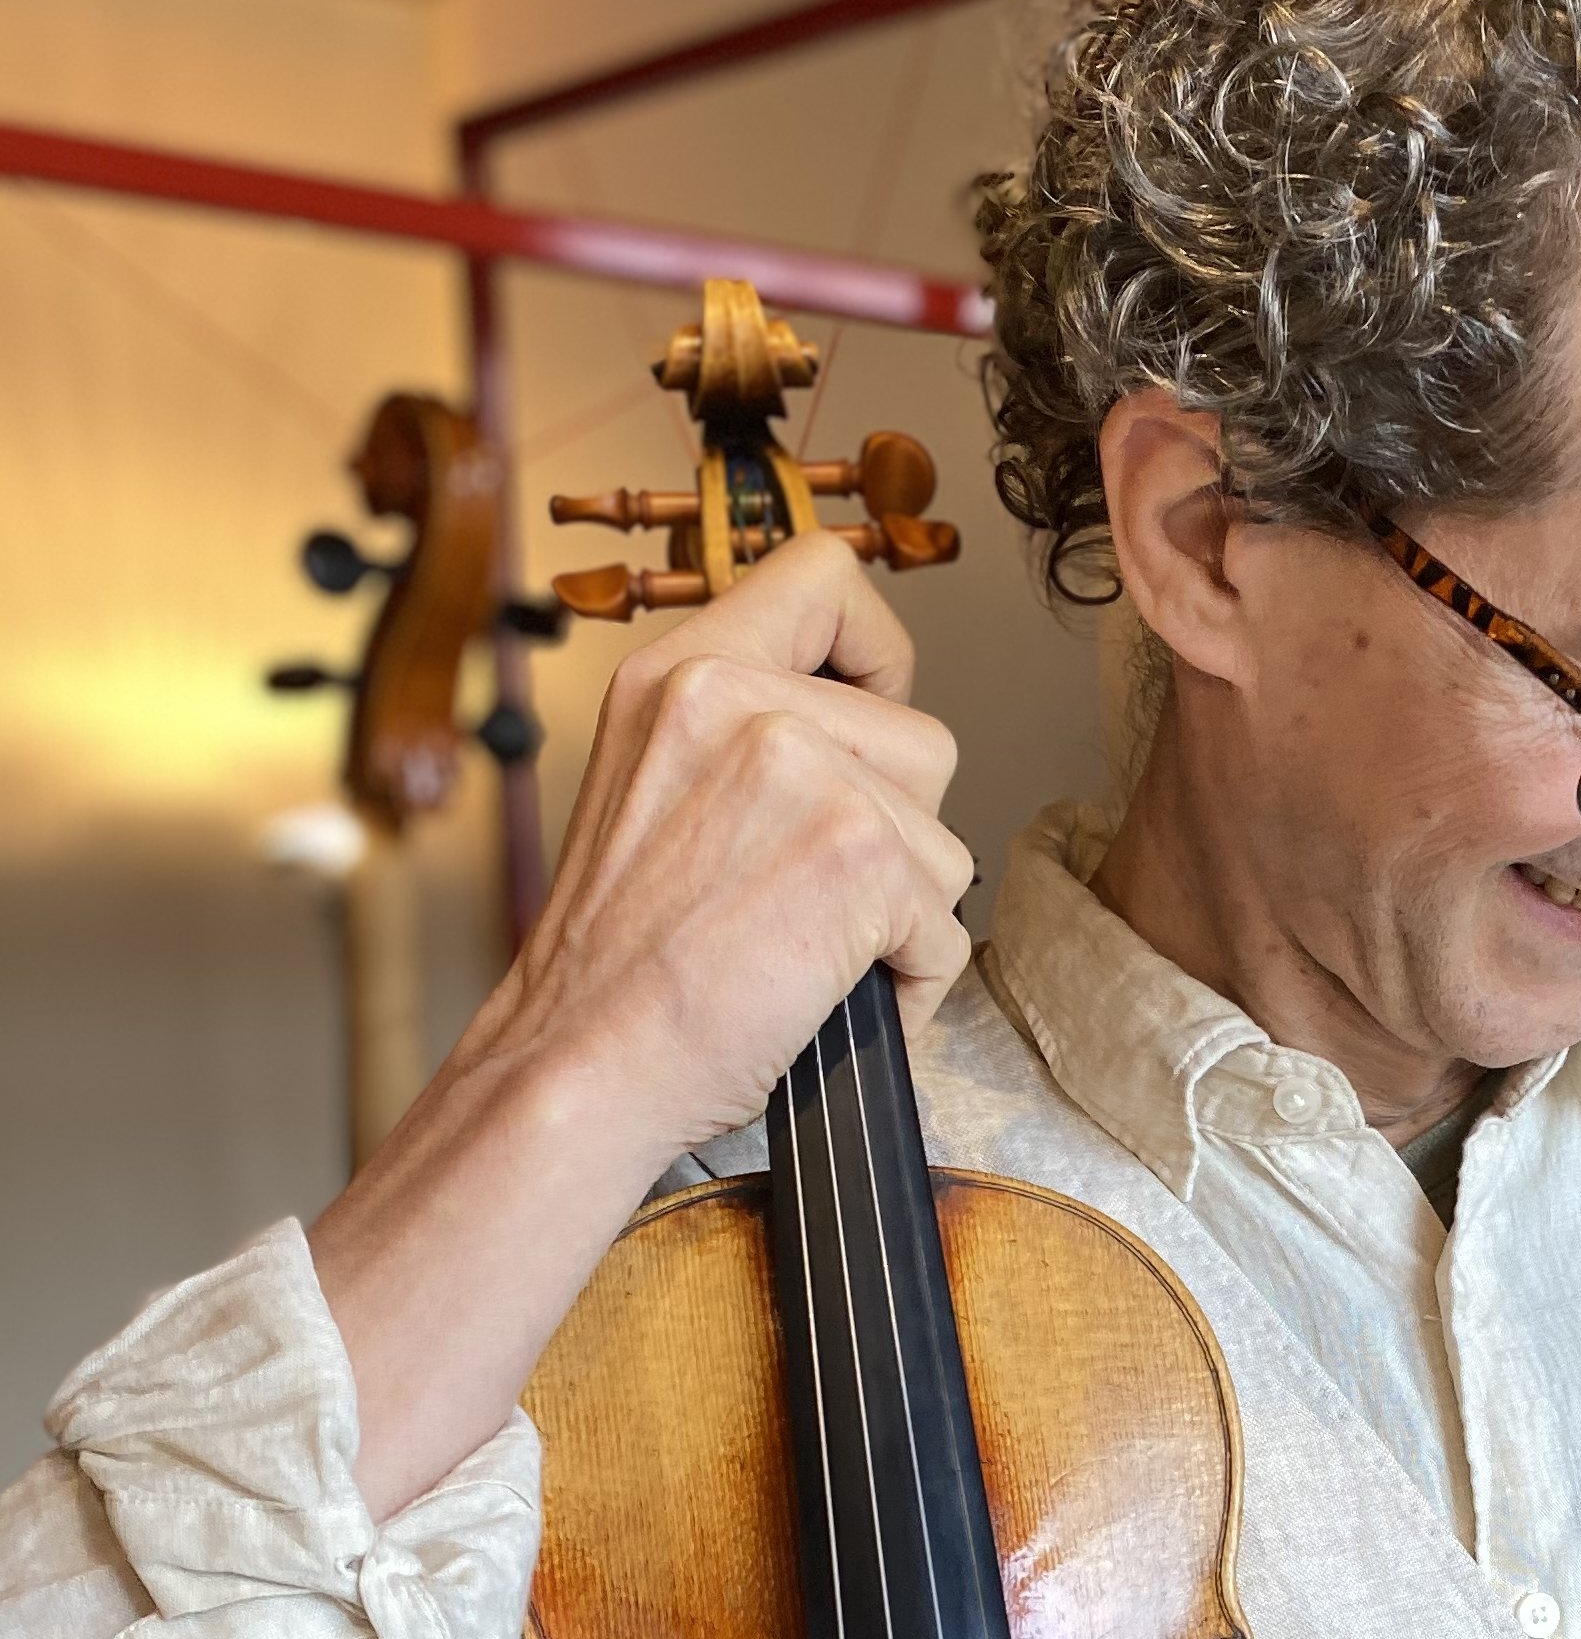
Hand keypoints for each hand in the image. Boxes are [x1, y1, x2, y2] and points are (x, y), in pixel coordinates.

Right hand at [497, 531, 975, 1168]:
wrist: (577, 1063)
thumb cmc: (616, 965)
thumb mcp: (650, 787)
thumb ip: (741, 736)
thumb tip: (862, 734)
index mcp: (676, 670)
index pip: (824, 575)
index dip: (878, 652)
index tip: (869, 715)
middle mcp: (733, 698)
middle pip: (921, 738)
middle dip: (896, 834)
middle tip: (807, 897)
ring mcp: (801, 769)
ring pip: (943, 839)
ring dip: (902, 915)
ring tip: (808, 954)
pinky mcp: (857, 853)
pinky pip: (946, 928)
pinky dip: (909, 987)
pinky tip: (827, 999)